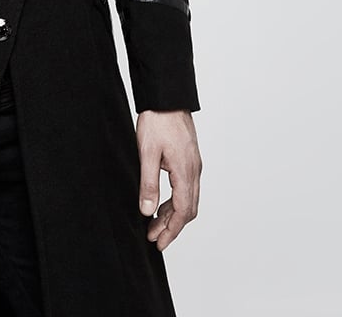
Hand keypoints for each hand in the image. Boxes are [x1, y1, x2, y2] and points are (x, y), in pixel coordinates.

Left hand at [136, 109, 200, 250]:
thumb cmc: (157, 120)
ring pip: (188, 198)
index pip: (182, 212)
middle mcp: (194, 170)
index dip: (171, 231)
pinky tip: (160, 202)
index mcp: (185, 172)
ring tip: (153, 223)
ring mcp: (193, 164)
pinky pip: (186, 187)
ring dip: (172, 214)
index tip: (159, 243)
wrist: (167, 97)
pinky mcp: (189, 158)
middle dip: (171, 226)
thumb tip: (147, 211)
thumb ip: (148, 183)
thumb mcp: (147, 152)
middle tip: (153, 237)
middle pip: (188, 209)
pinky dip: (174, 200)